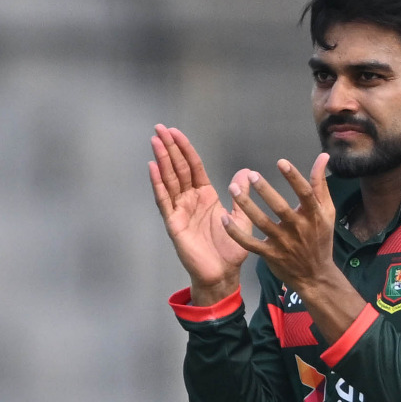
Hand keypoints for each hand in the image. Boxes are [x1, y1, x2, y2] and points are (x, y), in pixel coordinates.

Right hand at [149, 125, 247, 302]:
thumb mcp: (241, 218)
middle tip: (160, 127)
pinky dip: (158, 184)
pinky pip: (164, 200)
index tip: (176, 131)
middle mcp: (190, 200)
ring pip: (169, 180)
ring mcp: (180, 210)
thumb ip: (242, 195)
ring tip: (155, 140)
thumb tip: (247, 173)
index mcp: (205, 196)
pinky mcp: (174, 223)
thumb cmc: (230, 251)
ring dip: (162, 160)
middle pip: (178, 168)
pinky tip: (153, 167)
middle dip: (169, 147)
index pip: (193, 166)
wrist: (222, 274)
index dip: (185, 148)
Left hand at [222, 155, 341, 297]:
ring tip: (233, 189)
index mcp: (313, 215)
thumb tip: (323, 157)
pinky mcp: (270, 254)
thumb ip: (320, 184)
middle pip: (280, 208)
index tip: (281, 162)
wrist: (315, 276)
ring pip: (262, 222)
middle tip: (251, 175)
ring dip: (246, 205)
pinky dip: (236, 233)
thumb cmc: (321, 239)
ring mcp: (283, 242)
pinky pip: (250, 243)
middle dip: (265, 191)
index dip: (293, 177)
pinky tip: (224, 218)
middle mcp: (298, 228)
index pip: (304, 193)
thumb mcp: (327, 212)